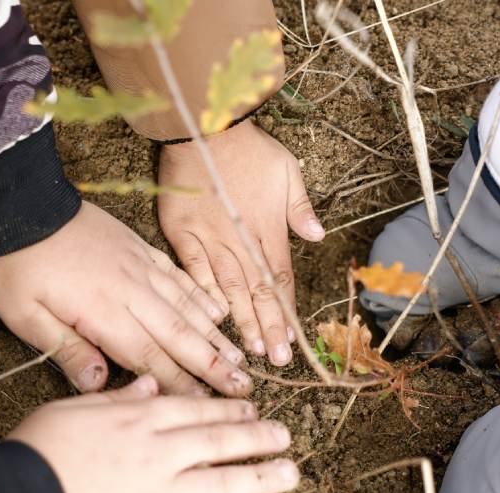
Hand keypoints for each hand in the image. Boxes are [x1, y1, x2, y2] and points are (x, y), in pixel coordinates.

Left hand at [0, 201, 252, 395]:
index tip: (205, 404)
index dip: (178, 382)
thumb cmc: (16, 265)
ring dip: (215, 334)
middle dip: (213, 364)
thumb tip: (99, 384)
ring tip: (240, 355)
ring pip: (187, 305)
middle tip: (242, 386)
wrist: (21, 204)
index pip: (149, 356)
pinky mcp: (139, 250)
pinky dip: (201, 295)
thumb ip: (66, 349)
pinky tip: (218, 310)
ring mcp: (140, 267)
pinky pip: (178, 276)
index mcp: (103, 311)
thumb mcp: (24, 315)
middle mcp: (131, 290)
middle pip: (180, 334)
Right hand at [9, 375, 298, 492]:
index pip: (195, 410)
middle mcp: (160, 455)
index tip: (251, 409)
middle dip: (256, 438)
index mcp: (139, 421)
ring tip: (290, 474)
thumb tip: (148, 383)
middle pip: (219, 442)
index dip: (227, 410)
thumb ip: (117, 398)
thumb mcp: (73, 409)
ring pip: (223, 485)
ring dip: (262, 478)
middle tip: (284, 435)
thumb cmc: (34, 450)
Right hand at [158, 119, 323, 366]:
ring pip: (229, 289)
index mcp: (268, 230)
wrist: (203, 125)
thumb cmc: (249, 148)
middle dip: (268, 329)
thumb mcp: (287, 170)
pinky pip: (193, 271)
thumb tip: (317, 236)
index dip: (286, 312)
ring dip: (241, 321)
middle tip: (276, 360)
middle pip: (258, 293)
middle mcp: (241, 241)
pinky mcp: (182, 233)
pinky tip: (213, 320)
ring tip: (251, 351)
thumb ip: (300, 208)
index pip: (280, 280)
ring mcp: (210, 239)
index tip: (292, 340)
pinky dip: (204, 295)